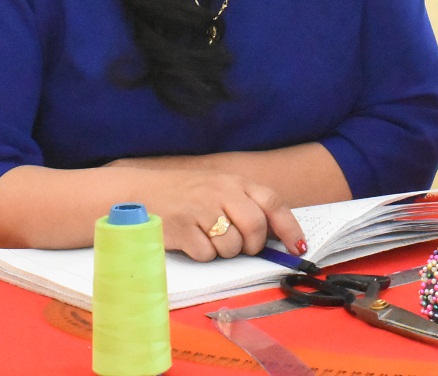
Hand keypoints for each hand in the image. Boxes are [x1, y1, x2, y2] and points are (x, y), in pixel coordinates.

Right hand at [135, 168, 305, 262]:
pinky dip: (202, 255)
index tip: (298, 247)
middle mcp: (220, 192)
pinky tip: (190, 240)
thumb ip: (244, 204)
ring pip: (232, 247)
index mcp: (234, 182)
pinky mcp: (182, 229)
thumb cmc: (183, 194)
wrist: (138, 192)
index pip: (272, 202)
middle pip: (255, 228)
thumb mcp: (217, 188)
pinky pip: (207, 255)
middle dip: (253, 246)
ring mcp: (200, 210)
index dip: (289, 227)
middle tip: (243, 248)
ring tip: (207, 237)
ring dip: (224, 252)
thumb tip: (273, 235)